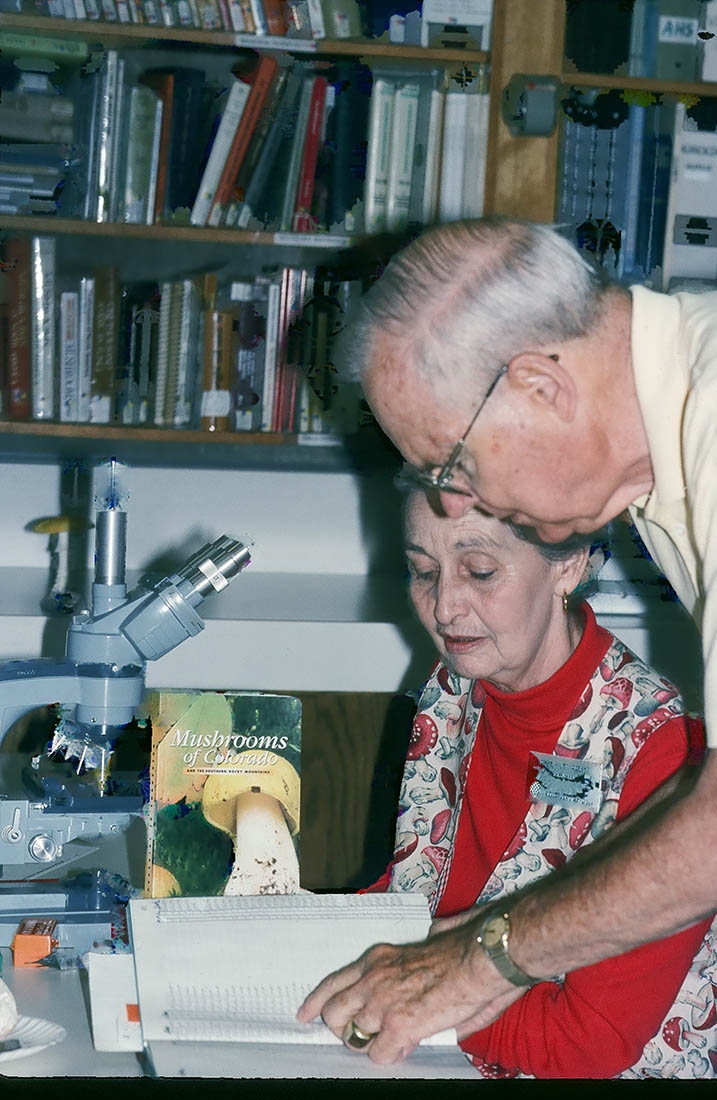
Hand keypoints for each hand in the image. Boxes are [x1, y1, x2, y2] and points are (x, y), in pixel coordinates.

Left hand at [296, 916, 524, 1063]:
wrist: (483, 956)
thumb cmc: (466, 948)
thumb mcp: (426, 941)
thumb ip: (417, 954)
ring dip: (368, 1043)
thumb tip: (430, 945)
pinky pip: (380, 1055)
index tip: (305, 1014)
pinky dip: (392, 1055)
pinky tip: (408, 1046)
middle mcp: (373, 977)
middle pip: (334, 1012)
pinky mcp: (399, 1025)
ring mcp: (383, 1002)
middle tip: (357, 1035)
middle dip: (342, 1028)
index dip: (317, 1002)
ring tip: (386, 1042)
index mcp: (379, 958)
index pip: (333, 982)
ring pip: (352, 1036)